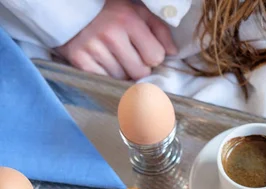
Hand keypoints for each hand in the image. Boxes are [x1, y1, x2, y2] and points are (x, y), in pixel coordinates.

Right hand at [55, 0, 177, 79]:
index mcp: (129, 21)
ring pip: (122, 78)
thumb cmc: (110, 12)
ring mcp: (93, 49)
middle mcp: (111, 35)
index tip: (144, 51)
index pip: (155, 57)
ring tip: (113, 57)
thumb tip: (173, 53)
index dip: (152, 56)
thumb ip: (159, 30)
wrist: (69, 8)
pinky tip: (102, 62)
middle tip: (129, 56)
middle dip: (138, 67)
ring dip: (122, 72)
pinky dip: (106, 75)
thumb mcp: (137, 12)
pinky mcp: (79, 61)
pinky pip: (104, 80)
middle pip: (140, 72)